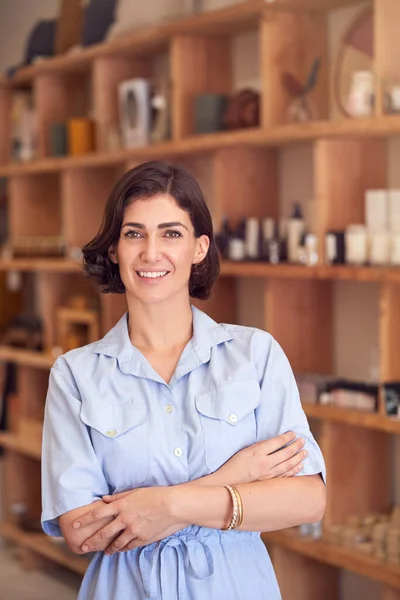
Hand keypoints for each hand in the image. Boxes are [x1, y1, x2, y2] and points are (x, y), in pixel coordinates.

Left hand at [72, 487, 187, 555]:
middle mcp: (124, 518)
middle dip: (92, 541)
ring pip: (116, 543)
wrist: (172, 505)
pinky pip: (129, 546)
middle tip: (83, 547)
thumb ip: (118, 497)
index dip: (84, 520)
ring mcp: (133, 530)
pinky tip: (120, 549)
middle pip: (103, 532)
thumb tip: (104, 499)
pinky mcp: (142, 538)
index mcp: (121, 505)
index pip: (97, 513)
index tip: (75, 525)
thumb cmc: (154, 495)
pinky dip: (123, 548)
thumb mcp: (135, 492)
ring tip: (105, 552)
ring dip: (109, 548)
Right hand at [216, 431, 306, 484]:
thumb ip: (259, 447)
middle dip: (295, 446)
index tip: (293, 433)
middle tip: (303, 441)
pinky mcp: (269, 482)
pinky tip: (299, 466)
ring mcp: (267, 474)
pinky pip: (285, 475)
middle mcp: (264, 463)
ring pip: (287, 465)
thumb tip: (273, 443)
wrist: (227, 483)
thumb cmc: (234, 465)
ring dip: (298, 458)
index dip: (286, 437)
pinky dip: (293, 470)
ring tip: (305, 452)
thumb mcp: (244, 451)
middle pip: (285, 454)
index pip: (276, 443)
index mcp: (257, 452)